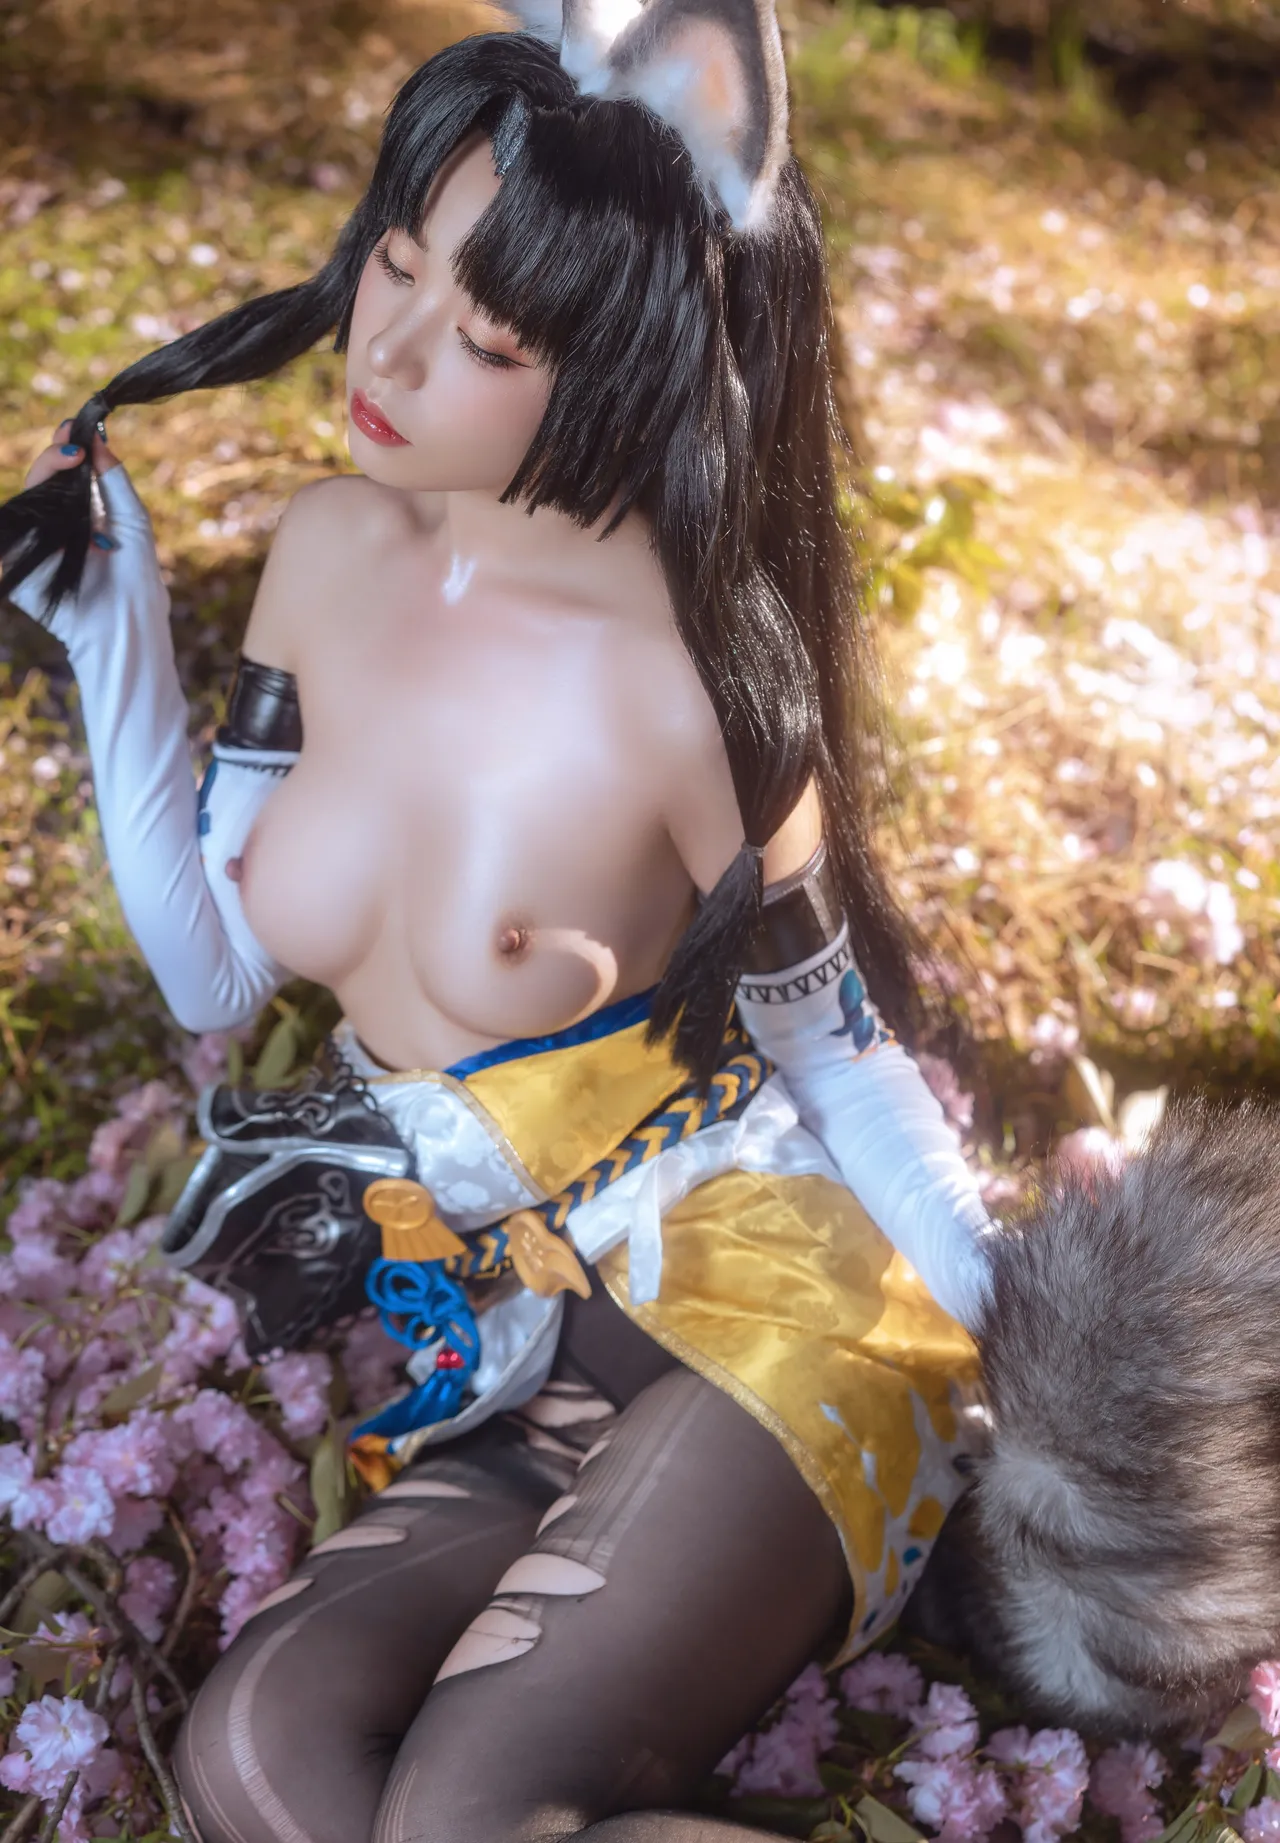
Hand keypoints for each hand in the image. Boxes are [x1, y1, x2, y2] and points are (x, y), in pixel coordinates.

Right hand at [5, 420, 163, 643]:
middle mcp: (55, 526)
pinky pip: (13, 528)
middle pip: (41, 482)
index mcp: (80, 515)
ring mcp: (35, 544)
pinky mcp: (19, 563)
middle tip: (73, 446)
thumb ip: (113, 479)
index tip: (75, 429)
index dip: (65, 450)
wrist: (128, 620)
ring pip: (26, 499)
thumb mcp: (132, 519)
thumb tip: (97, 439)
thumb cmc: (137, 576)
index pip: (63, 475)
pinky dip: (29, 509)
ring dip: (46, 476)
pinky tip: (49, 497)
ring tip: (70, 464)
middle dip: (54, 457)